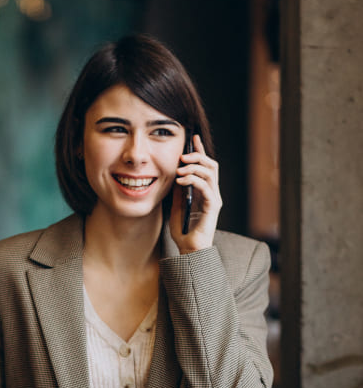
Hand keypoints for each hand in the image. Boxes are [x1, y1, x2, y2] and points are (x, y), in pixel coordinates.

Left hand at [170, 134, 221, 253]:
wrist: (189, 250)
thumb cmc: (184, 232)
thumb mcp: (177, 206)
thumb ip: (178, 191)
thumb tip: (174, 174)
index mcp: (204, 191)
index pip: (205, 166)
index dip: (200, 151)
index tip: (193, 138)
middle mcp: (212, 193)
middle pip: (211, 165)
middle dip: (198, 156)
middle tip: (182, 155)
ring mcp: (214, 199)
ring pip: (210, 173)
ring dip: (194, 167)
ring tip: (179, 169)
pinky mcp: (212, 207)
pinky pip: (206, 187)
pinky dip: (193, 180)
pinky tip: (180, 180)